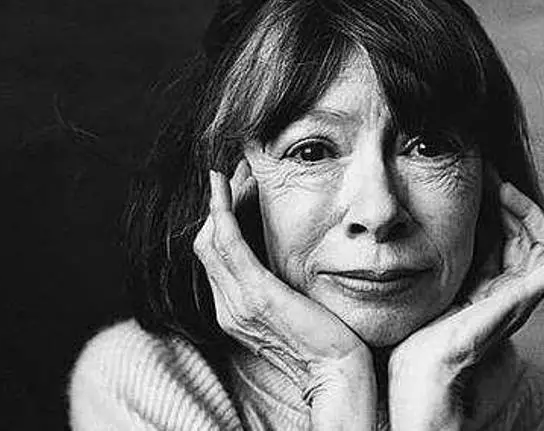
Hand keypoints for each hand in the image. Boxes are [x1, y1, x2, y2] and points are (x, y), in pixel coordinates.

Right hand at [192, 160, 375, 429]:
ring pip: (213, 238)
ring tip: (236, 172)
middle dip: (219, 204)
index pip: (216, 256)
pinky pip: (227, 243)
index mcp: (234, 311)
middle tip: (237, 173)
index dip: (221, 220)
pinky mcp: (256, 295)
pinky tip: (226, 186)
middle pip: (207, 243)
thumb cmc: (326, 341)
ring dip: (223, 200)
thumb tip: (283, 254)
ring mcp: (237, 303)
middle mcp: (227, 307)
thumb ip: (280, 284)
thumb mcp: (294, 307)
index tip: (239, 191)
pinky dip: (222, 211)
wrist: (336, 372)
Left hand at [387, 180, 543, 429]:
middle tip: (490, 175)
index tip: (479, 177)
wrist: (423, 366)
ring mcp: (521, 293)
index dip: (497, 204)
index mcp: (487, 284)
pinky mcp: (527, 296)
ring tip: (504, 186)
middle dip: (510, 200)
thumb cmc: (419, 332)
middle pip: (525, 233)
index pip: (504, 235)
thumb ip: (439, 258)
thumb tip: (422, 224)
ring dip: (528, 207)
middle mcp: (509, 288)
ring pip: (543, 240)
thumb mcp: (431, 280)